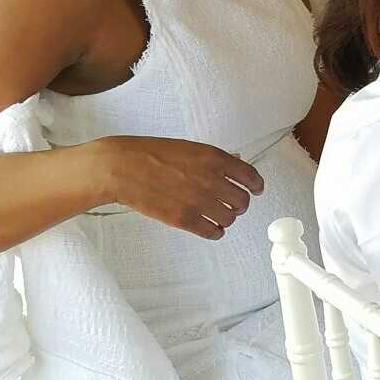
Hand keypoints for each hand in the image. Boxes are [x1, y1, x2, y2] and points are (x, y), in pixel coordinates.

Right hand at [96, 136, 264, 238]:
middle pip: (242, 201)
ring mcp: (199, 201)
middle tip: (233, 204)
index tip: (257, 189)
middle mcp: (211, 180)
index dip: (256, 185)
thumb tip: (237, 164)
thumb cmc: (151, 153)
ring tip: (217, 216)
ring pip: (230, 218)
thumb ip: (215, 158)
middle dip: (240, 204)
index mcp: (214, 158)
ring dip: (226, 218)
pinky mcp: (185, 219)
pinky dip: (215, 231)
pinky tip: (210, 227)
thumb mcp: (189, 148)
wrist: (123, 168)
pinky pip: (213, 231)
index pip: (249, 176)